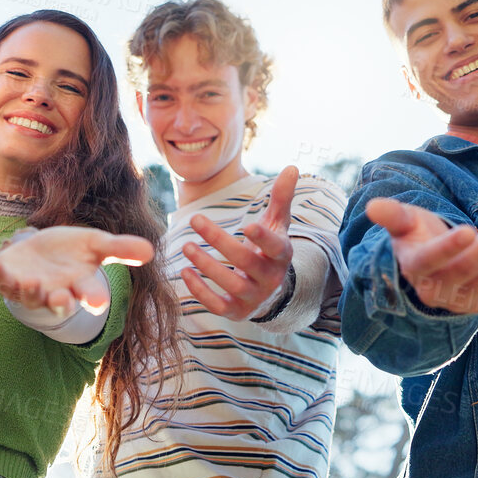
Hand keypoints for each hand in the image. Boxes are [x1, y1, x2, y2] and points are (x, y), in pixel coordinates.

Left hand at [0, 226, 153, 315]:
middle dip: (59, 301)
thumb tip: (151, 251)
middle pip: (57, 302)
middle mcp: (54, 291)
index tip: (98, 300)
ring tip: (31, 282)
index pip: (88, 294)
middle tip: (62, 299)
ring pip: (29, 296)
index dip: (93, 297)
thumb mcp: (96, 245)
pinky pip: (1, 280)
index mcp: (78, 285)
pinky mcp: (8, 279)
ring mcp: (30, 288)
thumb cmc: (71, 251)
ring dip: (29, 291)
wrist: (39, 252)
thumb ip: (120, 249)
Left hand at [181, 164, 297, 319]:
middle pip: (246, 261)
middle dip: (219, 240)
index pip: (275, 248)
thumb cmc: (269, 246)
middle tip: (195, 219)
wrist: (268, 287)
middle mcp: (270, 279)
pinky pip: (218, 306)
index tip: (246, 225)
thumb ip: (282, 197)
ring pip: (231, 284)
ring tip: (186, 246)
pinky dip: (200, 292)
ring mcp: (253, 297)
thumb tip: (292, 166)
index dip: (262, 238)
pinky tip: (185, 272)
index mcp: (281, 254)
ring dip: (207, 266)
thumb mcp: (276, 222)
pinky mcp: (236, 311)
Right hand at [366, 195, 477, 313]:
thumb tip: (372, 206)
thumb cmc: (415, 237)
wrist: (429, 270)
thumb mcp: (403, 224)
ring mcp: (464, 300)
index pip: (432, 260)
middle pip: (471, 266)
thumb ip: (392, 215)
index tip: (468, 228)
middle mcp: (439, 291)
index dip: (449, 247)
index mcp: (416, 269)